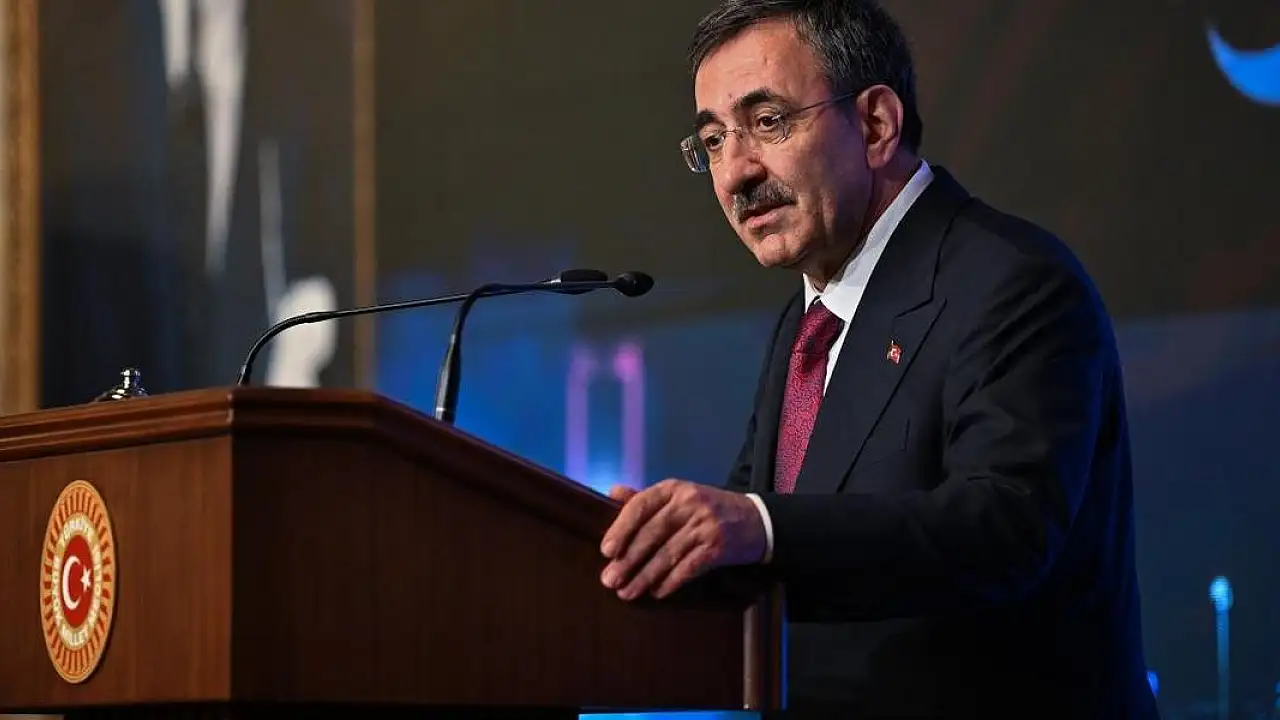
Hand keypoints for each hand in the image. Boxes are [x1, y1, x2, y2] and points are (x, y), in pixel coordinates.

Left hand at [599, 479, 766, 599]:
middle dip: (628, 560)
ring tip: (627, 592)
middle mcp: (689, 503)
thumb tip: (612, 492)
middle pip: (652, 533)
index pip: (641, 505)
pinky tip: (657, 592)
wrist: (754, 520)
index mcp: (674, 489)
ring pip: (667, 554)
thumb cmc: (707, 509)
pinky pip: (687, 568)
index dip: (621, 528)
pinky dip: (670, 582)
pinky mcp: (717, 548)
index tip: (606, 550)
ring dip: (644, 577)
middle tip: (609, 580)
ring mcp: (704, 526)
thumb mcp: (679, 496)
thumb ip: (645, 497)